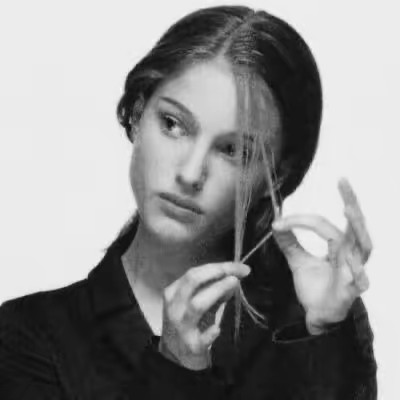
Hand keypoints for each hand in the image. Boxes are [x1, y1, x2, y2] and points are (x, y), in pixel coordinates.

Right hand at [159, 262, 249, 369]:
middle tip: (237, 273)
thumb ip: (213, 290)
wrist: (175, 357)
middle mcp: (175, 307)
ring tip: (234, 284)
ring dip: (217, 291)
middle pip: (193, 281)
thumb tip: (234, 277)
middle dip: (217, 273)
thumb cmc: (188, 324)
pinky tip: (217, 328)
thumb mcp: (195, 304)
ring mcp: (181, 327)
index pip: (194, 273)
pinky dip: (210, 332)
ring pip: (197, 305)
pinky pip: (201, 338)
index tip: (239, 266)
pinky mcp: (191, 346)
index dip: (218, 267)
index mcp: (174, 293)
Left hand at [272, 178, 372, 334]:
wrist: (318, 316)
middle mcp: (350, 255)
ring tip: (348, 209)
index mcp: (339, 246)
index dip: (303, 220)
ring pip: (362, 247)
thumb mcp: (298, 261)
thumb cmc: (315, 287)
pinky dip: (357, 271)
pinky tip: (352, 263)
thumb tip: (275, 223)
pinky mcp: (350, 291)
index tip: (281, 220)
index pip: (324, 225)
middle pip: (355, 225)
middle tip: (343, 182)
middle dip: (350, 202)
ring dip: (356, 228)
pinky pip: (360, 281)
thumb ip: (289, 243)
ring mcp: (353, 272)